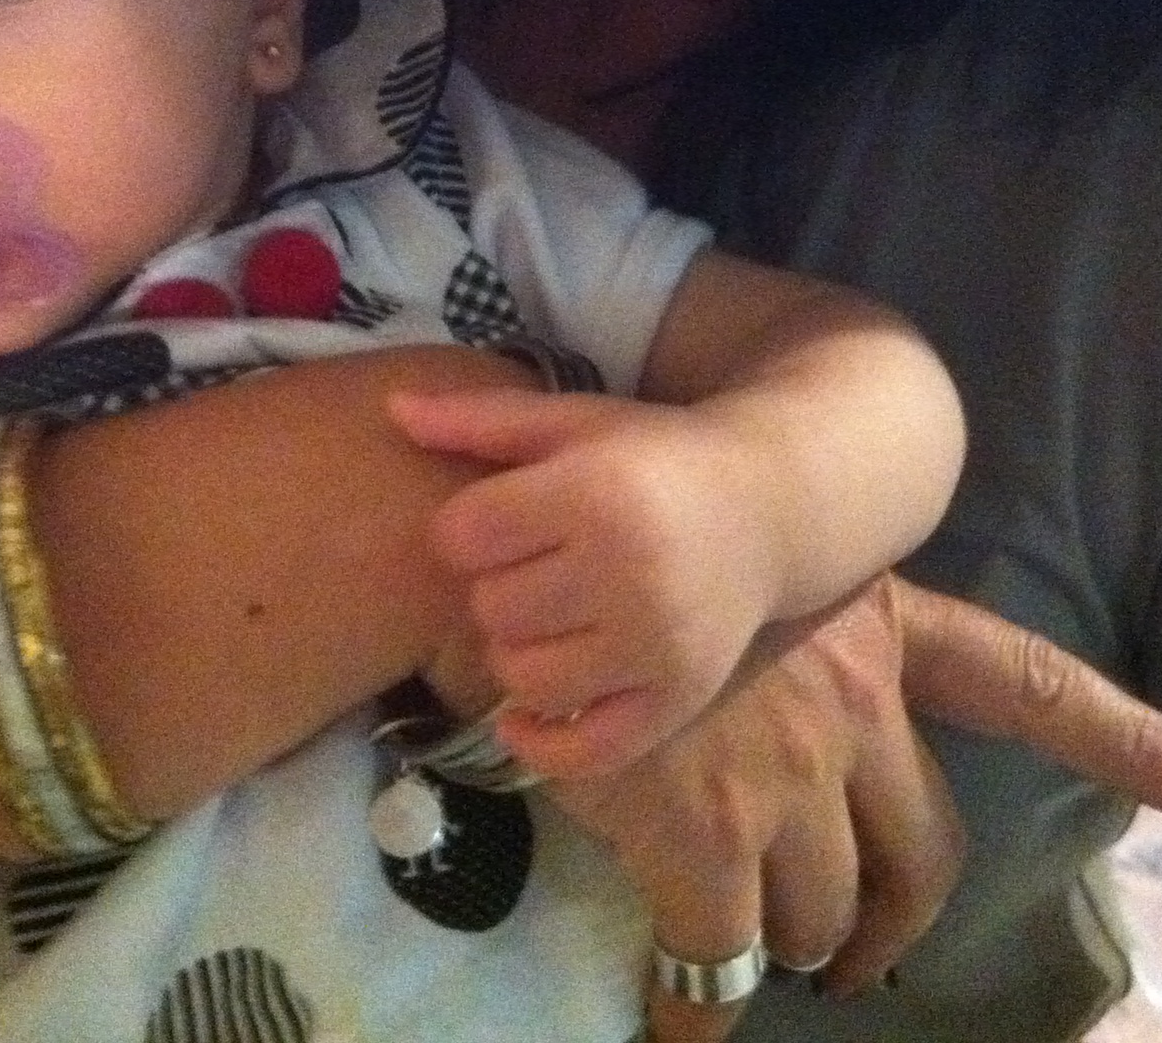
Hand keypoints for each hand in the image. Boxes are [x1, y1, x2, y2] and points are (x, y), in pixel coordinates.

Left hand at [388, 385, 774, 778]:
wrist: (769, 506)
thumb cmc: (654, 457)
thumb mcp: (574, 421)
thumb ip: (482, 419)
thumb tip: (392, 411)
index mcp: (594, 495)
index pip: (463, 535)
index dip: (469, 528)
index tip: (503, 519)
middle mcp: (626, 574)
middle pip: (490, 608)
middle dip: (497, 587)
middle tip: (534, 567)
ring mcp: (655, 647)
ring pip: (522, 679)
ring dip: (517, 653)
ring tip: (548, 618)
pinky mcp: (675, 701)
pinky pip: (582, 750)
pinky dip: (540, 742)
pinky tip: (526, 713)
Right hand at [543, 576, 1161, 1041]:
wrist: (489, 555)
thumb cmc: (594, 529)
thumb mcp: (720, 549)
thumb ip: (770, 613)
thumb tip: (771, 690)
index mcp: (870, 619)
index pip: (1024, 683)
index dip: (1130, 742)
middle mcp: (849, 695)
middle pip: (924, 850)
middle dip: (897, 918)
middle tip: (860, 954)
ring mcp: (781, 769)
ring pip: (830, 911)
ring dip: (804, 951)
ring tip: (764, 961)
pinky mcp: (701, 833)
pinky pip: (725, 957)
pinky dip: (706, 1007)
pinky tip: (687, 1021)